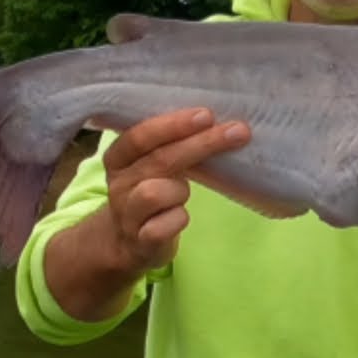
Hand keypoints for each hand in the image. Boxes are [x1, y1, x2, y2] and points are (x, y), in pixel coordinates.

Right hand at [97, 107, 250, 273]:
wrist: (129, 242)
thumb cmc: (152, 191)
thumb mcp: (155, 165)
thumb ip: (174, 144)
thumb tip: (222, 120)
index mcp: (120, 158)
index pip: (140, 136)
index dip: (173, 124)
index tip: (206, 114)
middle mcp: (119, 183)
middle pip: (159, 159)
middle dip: (201, 144)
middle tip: (238, 132)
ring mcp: (127, 214)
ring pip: (154, 193)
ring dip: (180, 190)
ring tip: (185, 194)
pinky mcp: (140, 241)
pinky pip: (161, 228)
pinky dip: (178, 220)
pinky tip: (181, 218)